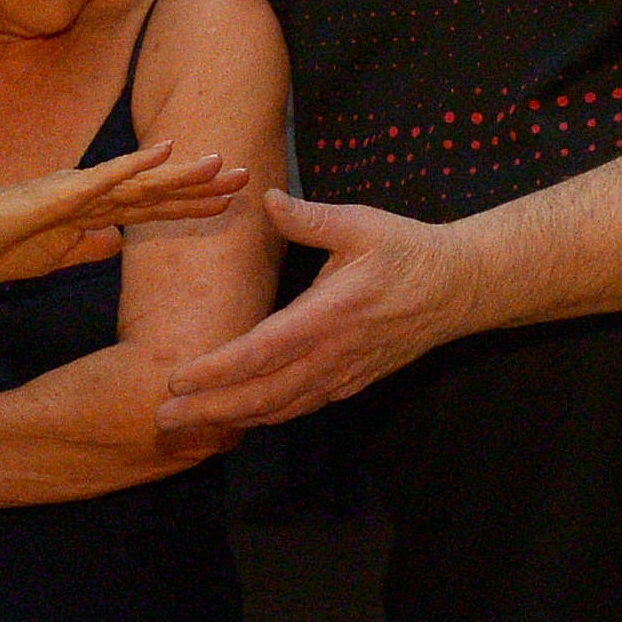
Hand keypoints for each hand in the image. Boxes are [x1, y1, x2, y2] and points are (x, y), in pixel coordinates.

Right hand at [0, 137, 247, 281]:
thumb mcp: (53, 258)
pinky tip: (164, 151)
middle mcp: (91, 193)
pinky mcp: (60, 191)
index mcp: (90, 211)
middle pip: (158, 191)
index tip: (228, 203)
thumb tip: (117, 243)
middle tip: (249, 177)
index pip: (152, 209)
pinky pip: (106, 176)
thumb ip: (86, 248)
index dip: (191, 205)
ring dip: (184, 173)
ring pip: (142, 181)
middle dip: (203, 186)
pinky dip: (136, 164)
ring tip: (223, 164)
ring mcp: (77, 189)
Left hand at [158, 190, 481, 430]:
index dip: (218, 370)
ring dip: (231, 420)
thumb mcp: (360, 224)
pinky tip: (237, 418)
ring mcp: (344, 374)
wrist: (459, 287)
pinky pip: (301, 407)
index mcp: (330, 314)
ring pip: (281, 409)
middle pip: (264, 395)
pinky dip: (265, 417)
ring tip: (186, 424)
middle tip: (162, 415)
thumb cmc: (407, 250)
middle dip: (210, 409)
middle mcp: (334, 354)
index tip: (178, 378)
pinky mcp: (352, 383)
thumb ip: (309, 217)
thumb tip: (264, 197)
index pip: (263, 351)